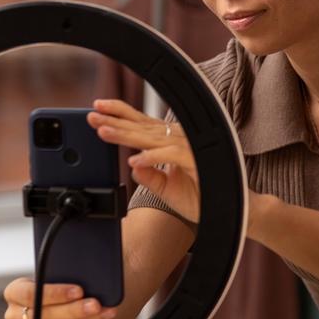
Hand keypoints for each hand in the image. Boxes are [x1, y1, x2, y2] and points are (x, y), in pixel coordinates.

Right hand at [2, 278, 116, 318]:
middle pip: (42, 316)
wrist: (55, 295)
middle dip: (73, 311)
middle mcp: (15, 315)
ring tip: (104, 313)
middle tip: (95, 304)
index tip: (79, 290)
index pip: (29, 294)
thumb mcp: (54, 271)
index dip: (55, 293)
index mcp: (14, 292)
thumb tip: (87, 267)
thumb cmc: (56, 280)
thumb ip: (62, 270)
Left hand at [88, 99, 199, 224]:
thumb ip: (149, 177)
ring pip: (152, 138)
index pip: (141, 124)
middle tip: (92, 116)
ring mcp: (188, 149)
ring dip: (127, 135)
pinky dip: (152, 157)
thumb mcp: (165, 189)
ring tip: (104, 131)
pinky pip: (170, 156)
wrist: (226, 209)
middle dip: (115, 120)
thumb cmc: (199, 196)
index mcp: (170, 143)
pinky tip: (134, 160)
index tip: (97, 109)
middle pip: (142, 127)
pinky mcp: (196, 161)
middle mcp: (178, 141)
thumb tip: (133, 166)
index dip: (120, 115)